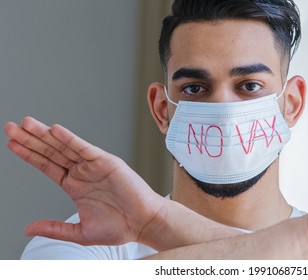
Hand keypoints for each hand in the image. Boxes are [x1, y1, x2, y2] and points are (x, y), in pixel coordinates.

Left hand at [4, 117, 163, 245]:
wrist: (144, 223)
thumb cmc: (119, 227)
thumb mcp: (80, 232)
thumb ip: (54, 228)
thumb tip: (28, 229)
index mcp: (75, 186)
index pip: (47, 166)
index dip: (29, 155)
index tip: (11, 144)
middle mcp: (82, 172)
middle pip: (51, 152)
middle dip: (30, 140)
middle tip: (10, 127)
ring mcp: (93, 165)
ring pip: (65, 146)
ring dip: (45, 134)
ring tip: (26, 124)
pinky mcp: (106, 162)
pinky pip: (84, 148)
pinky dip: (70, 139)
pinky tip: (55, 130)